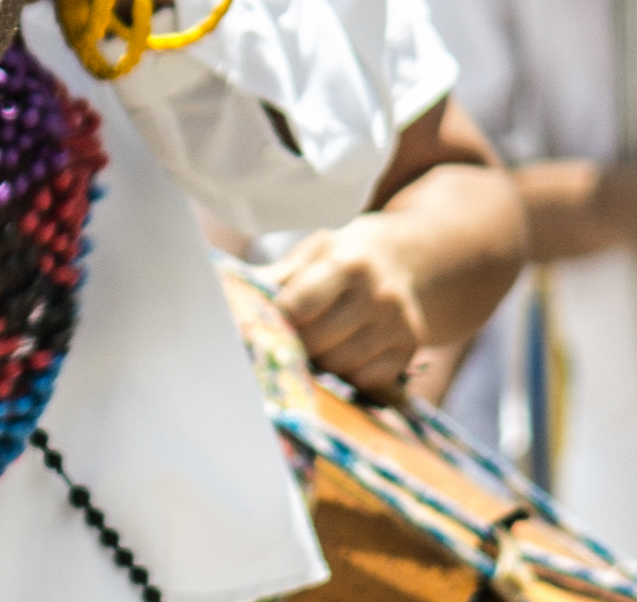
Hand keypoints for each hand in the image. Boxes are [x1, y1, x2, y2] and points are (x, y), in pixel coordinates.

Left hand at [273, 219, 431, 397]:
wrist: (396, 261)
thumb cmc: (339, 259)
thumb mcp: (307, 257)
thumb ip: (273, 280)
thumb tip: (228, 297)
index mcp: (347, 262)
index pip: (298, 308)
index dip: (275, 321)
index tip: (260, 326)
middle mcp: (379, 293)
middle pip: (317, 342)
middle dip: (295, 345)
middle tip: (285, 340)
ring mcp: (397, 323)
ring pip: (339, 365)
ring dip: (319, 363)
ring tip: (314, 346)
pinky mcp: (409, 348)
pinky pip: (365, 380)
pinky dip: (347, 374)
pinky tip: (342, 353)